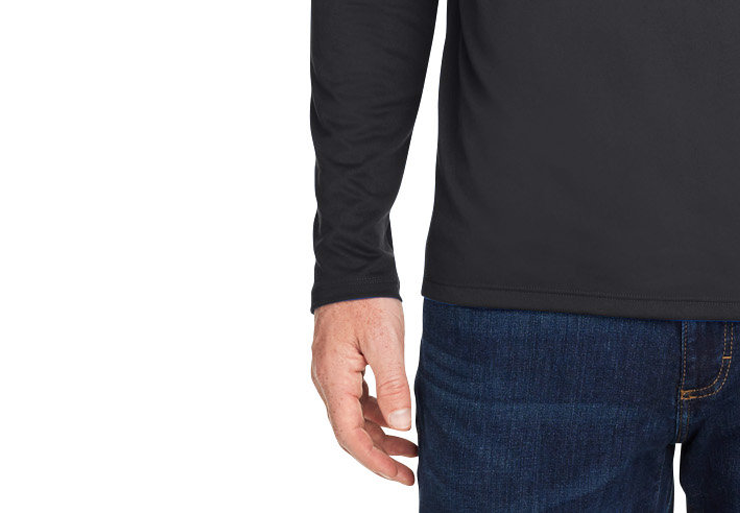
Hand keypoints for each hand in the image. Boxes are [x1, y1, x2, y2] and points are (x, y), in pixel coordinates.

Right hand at [311, 296, 418, 485]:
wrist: (351, 264)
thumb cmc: (367, 299)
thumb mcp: (385, 341)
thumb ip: (393, 385)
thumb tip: (402, 426)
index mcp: (334, 380)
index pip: (351, 437)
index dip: (376, 461)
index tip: (401, 476)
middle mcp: (328, 381)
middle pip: (351, 431)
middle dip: (381, 453)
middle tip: (411, 468)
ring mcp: (333, 371)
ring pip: (354, 416)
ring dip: (380, 433)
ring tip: (412, 445)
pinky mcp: (341, 361)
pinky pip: (356, 398)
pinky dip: (376, 411)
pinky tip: (396, 415)